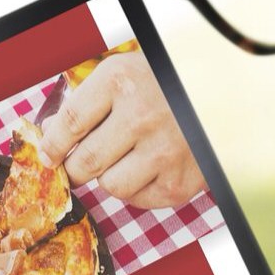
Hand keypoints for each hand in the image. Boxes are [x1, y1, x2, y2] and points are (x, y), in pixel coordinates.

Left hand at [39, 51, 206, 208]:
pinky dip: (138, 188)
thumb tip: (50, 133)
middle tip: (78, 166)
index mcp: (121, 81)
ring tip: (128, 158)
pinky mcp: (179, 183)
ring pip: (109, 185)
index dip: (53, 144)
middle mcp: (141, 116)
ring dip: (110, 176)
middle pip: (85, 162)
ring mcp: (163, 152)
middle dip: (74, 169)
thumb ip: (86, 102)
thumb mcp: (124, 74)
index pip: (69, 123)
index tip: (49, 155)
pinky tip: (152, 166)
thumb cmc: (167, 84)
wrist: (225, 96)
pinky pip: (138, 199)